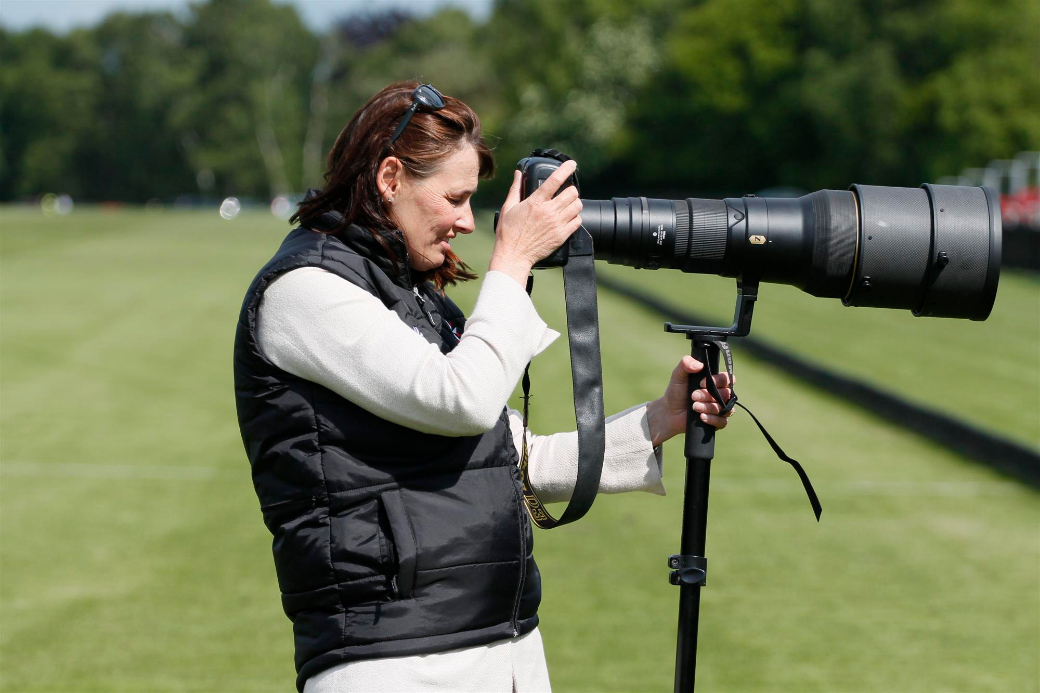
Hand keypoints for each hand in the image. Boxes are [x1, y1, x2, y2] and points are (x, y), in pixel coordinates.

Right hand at [489, 160, 582, 285]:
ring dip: (574, 203)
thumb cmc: (508, 233)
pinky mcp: (562, 236)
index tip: (572, 164)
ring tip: (567, 206)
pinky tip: (568, 218)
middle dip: (571, 190)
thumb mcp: (508, 208)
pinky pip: (578, 222)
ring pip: (577, 206)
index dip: (566, 169)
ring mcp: (557, 224)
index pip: (555, 180)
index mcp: (535, 202)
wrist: (514, 256)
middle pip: (572, 193)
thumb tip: (518, 173)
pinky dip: (575, 218)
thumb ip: (515, 189)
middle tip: (566, 193)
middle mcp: (548, 212)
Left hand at [646, 355, 732, 446]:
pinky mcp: (717, 422)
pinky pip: (723, 422)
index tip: (700, 383)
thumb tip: (700, 365)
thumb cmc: (676, 392)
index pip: (727, 379)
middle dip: (708, 395)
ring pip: (725, 408)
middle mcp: (720, 395)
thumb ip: (686, 363)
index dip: (717, 381)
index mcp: (715, 382)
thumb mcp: (678, 375)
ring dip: (709, 407)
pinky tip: (701, 417)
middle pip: (726, 394)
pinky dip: (713, 419)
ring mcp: (720, 409)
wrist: (669, 412)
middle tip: (693, 396)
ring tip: (694, 407)